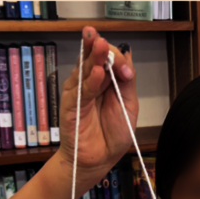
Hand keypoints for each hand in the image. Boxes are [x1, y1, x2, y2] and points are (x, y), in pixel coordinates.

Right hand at [55, 28, 137, 186]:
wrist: (101, 159)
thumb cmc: (113, 133)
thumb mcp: (128, 105)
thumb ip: (127, 82)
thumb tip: (128, 54)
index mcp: (105, 80)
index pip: (107, 59)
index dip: (116, 57)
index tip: (126, 68)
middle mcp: (89, 82)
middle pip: (92, 59)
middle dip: (98, 47)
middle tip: (100, 39)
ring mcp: (78, 93)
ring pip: (84, 70)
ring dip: (93, 58)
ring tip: (99, 46)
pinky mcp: (71, 106)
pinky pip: (80, 91)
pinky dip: (89, 82)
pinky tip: (95, 72)